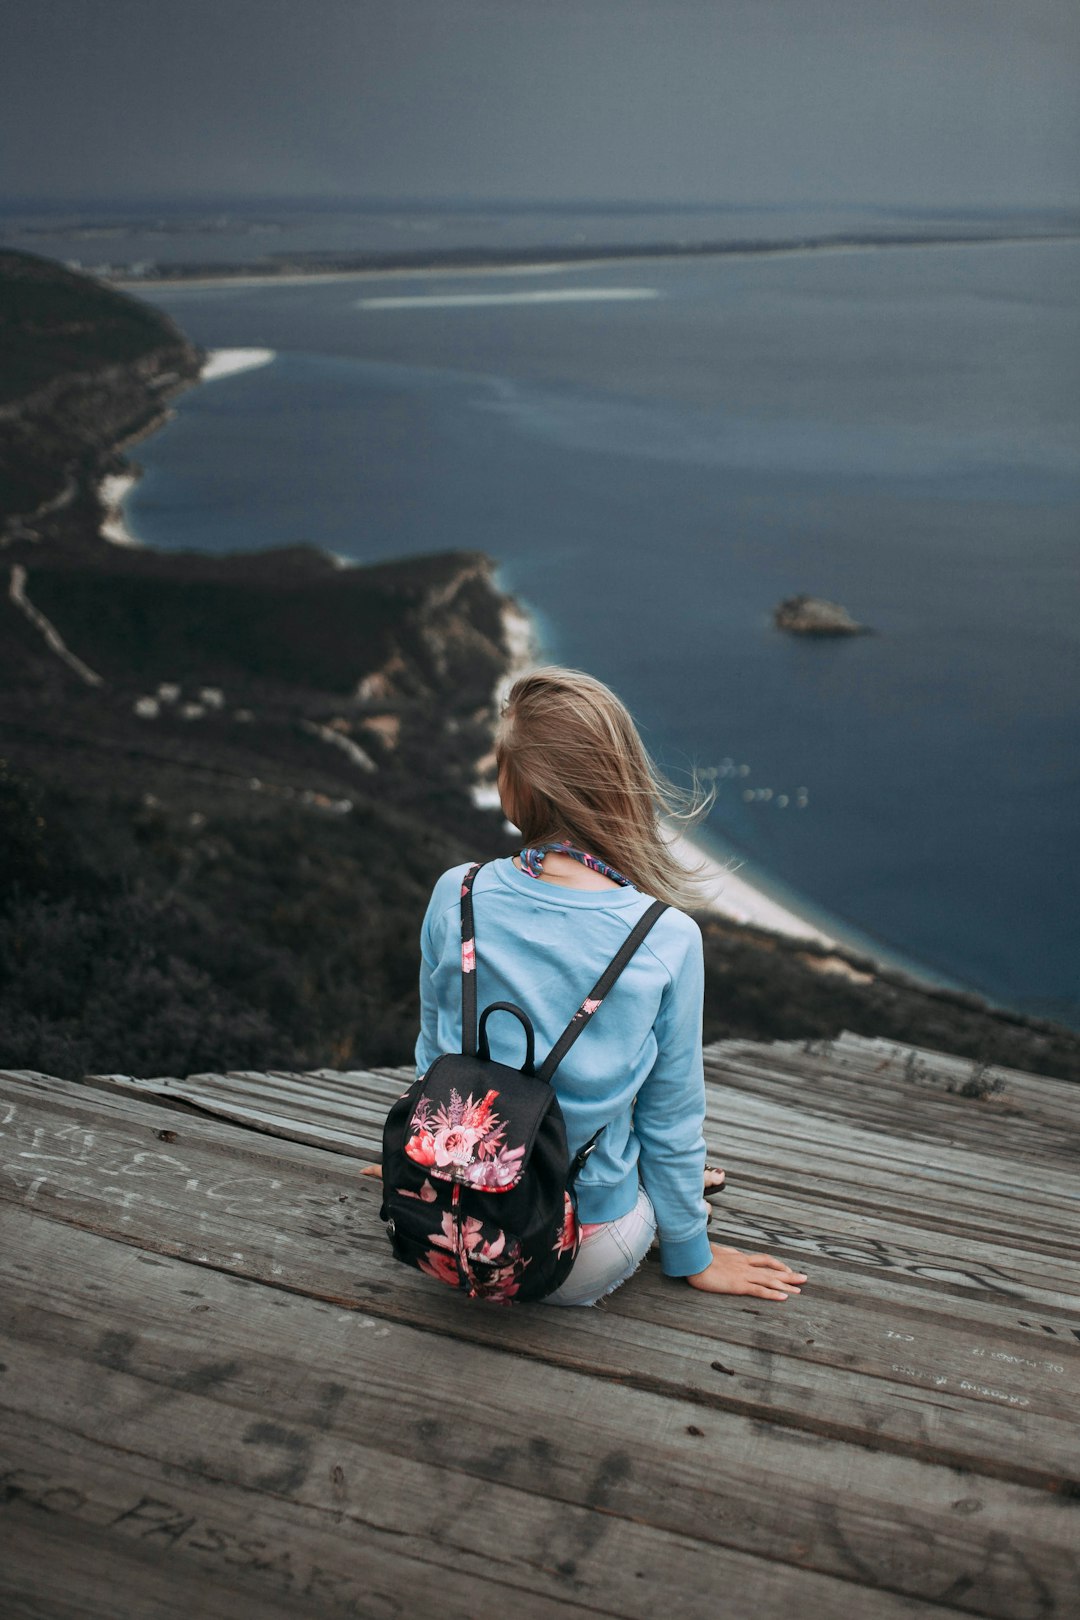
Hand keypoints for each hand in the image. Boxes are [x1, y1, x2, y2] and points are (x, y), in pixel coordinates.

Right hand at [686, 1242, 806, 1299]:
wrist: (692, 1258)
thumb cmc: (697, 1256)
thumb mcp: (711, 1252)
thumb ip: (720, 1253)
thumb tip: (722, 1252)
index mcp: (738, 1257)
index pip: (762, 1260)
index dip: (776, 1265)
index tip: (786, 1269)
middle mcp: (744, 1264)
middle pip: (771, 1269)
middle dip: (788, 1274)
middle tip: (804, 1278)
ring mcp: (743, 1274)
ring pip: (770, 1279)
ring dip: (786, 1284)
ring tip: (800, 1289)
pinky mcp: (739, 1284)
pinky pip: (759, 1290)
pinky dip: (773, 1293)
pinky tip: (784, 1296)